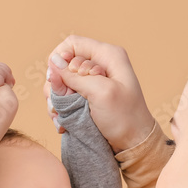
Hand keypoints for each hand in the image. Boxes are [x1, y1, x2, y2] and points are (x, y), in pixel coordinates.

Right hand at [45, 35, 155, 152]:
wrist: (133, 143)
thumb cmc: (124, 117)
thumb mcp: (100, 93)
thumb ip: (75, 75)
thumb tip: (54, 61)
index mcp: (107, 56)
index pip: (72, 44)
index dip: (60, 58)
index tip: (58, 78)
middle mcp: (99, 65)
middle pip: (64, 64)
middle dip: (57, 84)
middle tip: (64, 101)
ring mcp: (92, 82)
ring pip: (61, 82)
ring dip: (56, 99)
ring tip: (61, 116)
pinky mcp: (88, 98)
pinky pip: (65, 97)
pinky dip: (61, 109)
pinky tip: (63, 122)